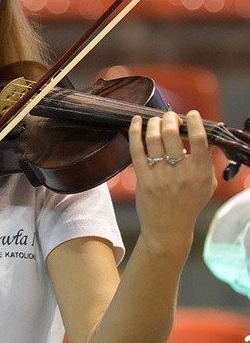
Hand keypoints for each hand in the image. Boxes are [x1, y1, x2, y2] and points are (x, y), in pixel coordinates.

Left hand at [129, 110, 216, 253]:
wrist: (168, 228)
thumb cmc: (189, 204)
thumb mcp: (207, 185)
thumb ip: (207, 162)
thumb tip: (202, 137)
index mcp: (201, 172)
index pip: (200, 139)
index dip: (194, 122)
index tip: (191, 113)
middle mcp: (181, 172)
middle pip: (172, 134)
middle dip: (170, 119)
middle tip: (170, 116)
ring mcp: (160, 175)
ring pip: (153, 138)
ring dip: (154, 123)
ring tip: (156, 120)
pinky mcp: (142, 178)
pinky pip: (136, 149)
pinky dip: (134, 132)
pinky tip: (135, 121)